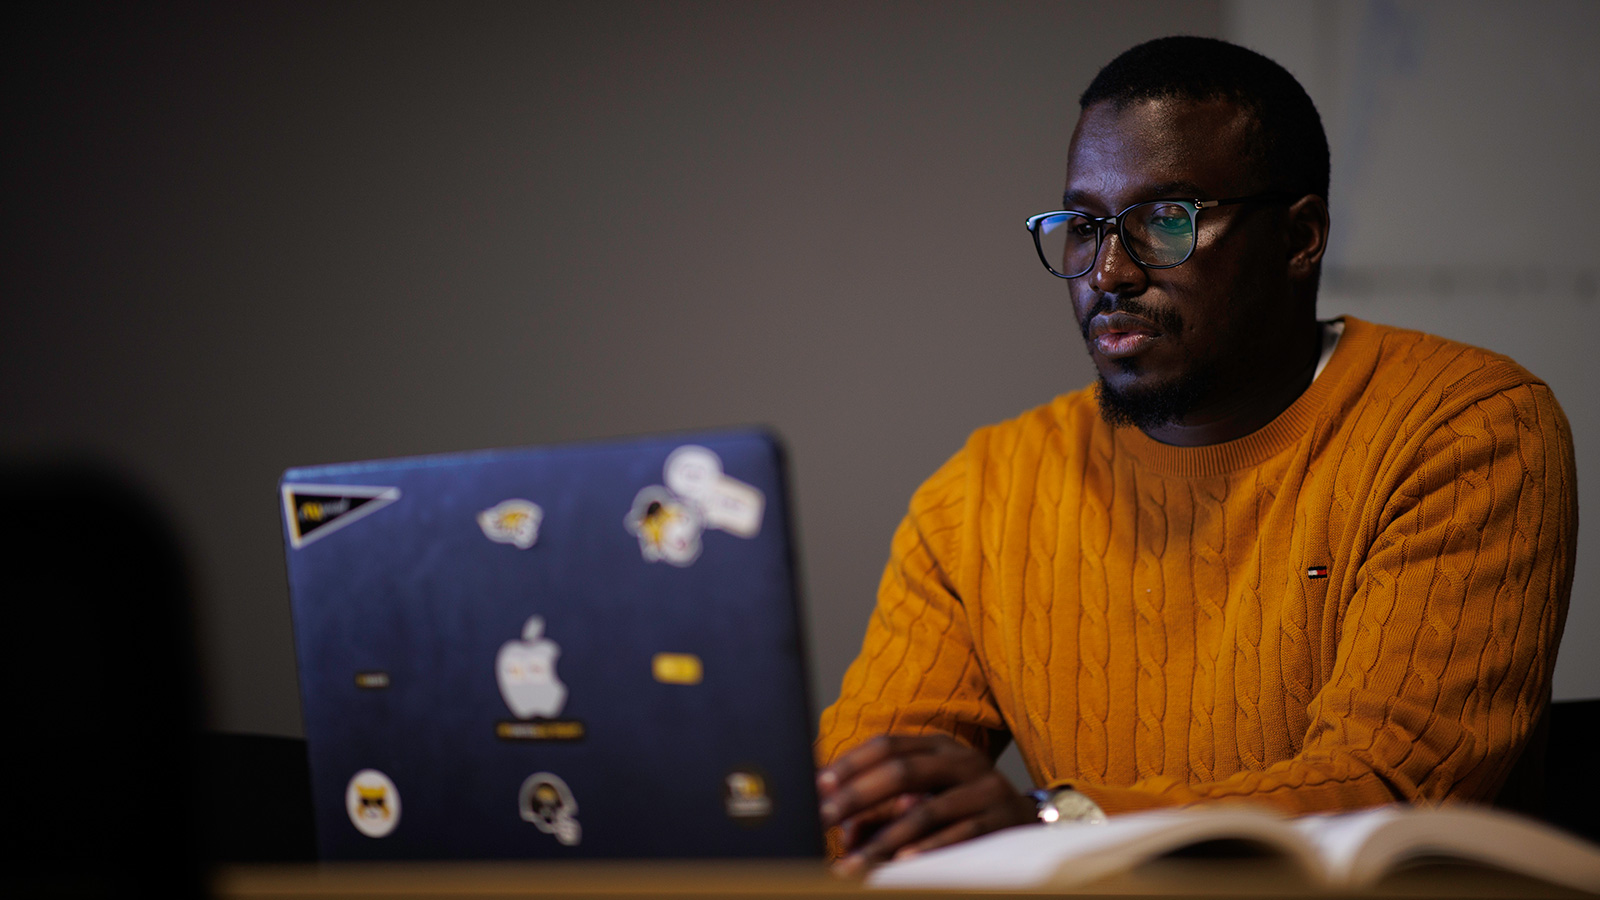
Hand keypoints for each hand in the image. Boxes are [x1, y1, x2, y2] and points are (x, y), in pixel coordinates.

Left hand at [816, 734, 1035, 874]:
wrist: (1031, 819)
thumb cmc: (966, 806)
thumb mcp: (928, 794)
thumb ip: (886, 807)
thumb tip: (844, 830)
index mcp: (939, 746)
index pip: (888, 745)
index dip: (851, 763)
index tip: (820, 784)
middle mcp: (962, 761)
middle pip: (902, 771)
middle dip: (858, 796)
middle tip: (824, 818)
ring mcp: (984, 789)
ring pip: (926, 810)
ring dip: (884, 839)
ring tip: (854, 861)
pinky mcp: (1001, 819)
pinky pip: (961, 834)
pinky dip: (930, 848)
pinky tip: (903, 861)